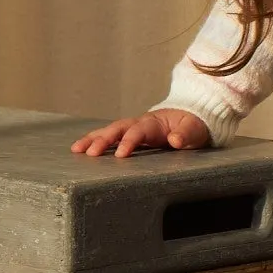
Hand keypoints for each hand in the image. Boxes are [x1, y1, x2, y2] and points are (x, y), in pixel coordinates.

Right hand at [71, 109, 211, 157]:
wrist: (189, 118)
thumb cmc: (193, 126)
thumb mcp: (195, 130)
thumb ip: (186, 135)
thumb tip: (174, 140)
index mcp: (155, 122)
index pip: (140, 131)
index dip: (130, 141)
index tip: (120, 155)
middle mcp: (140, 123)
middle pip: (118, 128)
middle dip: (104, 140)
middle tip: (90, 153)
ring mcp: (133, 128)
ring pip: (109, 131)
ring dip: (93, 139)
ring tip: (76, 150)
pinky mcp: (129, 135)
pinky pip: (110, 137)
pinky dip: (94, 141)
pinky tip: (80, 150)